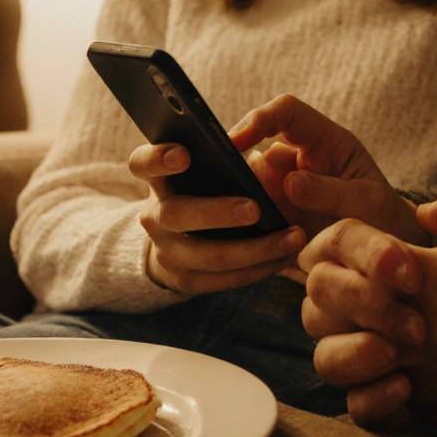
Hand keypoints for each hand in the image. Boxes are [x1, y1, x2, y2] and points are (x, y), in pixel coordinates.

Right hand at [128, 143, 305, 293]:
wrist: (179, 242)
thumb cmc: (205, 190)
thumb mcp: (205, 170)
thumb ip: (223, 159)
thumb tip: (259, 154)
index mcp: (158, 180)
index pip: (142, 164)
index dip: (158, 158)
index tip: (185, 154)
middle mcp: (155, 216)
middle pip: (176, 214)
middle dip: (216, 212)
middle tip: (254, 208)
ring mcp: (167, 252)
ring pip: (210, 255)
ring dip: (256, 248)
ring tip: (294, 237)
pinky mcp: (186, 281)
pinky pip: (226, 279)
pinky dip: (260, 268)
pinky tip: (287, 255)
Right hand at [230, 95, 428, 246]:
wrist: (381, 255)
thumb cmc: (382, 217)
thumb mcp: (367, 203)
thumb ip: (333, 191)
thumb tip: (290, 183)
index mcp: (324, 141)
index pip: (286, 112)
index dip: (259, 120)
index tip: (234, 142)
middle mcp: (296, 160)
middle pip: (255, 152)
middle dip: (241, 173)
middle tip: (242, 202)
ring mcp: (281, 188)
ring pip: (246, 186)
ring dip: (244, 204)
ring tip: (262, 231)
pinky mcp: (273, 215)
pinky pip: (247, 216)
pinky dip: (246, 227)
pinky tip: (256, 244)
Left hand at [298, 197, 436, 430]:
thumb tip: (423, 214)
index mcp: (409, 271)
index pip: (333, 249)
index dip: (344, 247)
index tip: (379, 254)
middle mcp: (399, 323)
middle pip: (318, 308)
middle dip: (334, 299)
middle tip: (368, 299)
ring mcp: (412, 370)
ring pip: (333, 364)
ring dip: (345, 351)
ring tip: (377, 343)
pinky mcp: (431, 409)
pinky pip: (369, 413)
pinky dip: (371, 399)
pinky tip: (396, 383)